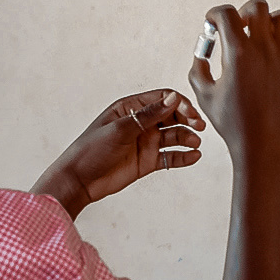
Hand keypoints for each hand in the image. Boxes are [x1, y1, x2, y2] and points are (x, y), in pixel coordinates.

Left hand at [34, 89, 206, 217]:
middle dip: (188, 119)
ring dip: (187, 137)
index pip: (162, 99)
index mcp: (131, 108)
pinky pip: (171, 156)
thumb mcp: (120, 129)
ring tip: (194, 143)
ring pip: (174, 136)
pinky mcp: (148, 161)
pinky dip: (184, 156)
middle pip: (172, 116)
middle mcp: (141, 123)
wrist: (79, 180)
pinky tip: (193, 156)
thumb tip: (172, 99)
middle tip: (199, 126)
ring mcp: (146, 142)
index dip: (179, 104)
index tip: (190, 113)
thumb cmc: (91, 150)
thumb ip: (148, 115)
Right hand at [187, 0, 279, 171]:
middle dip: (244, 11)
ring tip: (261, 37)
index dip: (214, 14)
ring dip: (270, 21)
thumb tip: (201, 55)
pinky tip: (279, 53)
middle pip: (258, 6)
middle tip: (239, 28)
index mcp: (237, 53)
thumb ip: (198, 69)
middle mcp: (263, 50)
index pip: (226, 13)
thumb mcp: (203, 95)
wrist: (261, 145)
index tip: (212, 25)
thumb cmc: (231, 122)